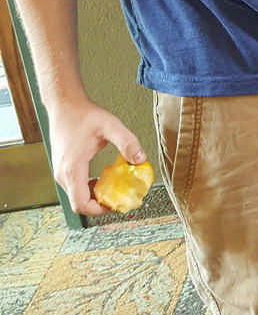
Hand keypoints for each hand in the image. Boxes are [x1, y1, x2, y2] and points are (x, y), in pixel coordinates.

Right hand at [47, 96, 146, 215]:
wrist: (64, 105)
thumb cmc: (84, 115)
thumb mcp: (110, 126)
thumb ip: (127, 142)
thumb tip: (140, 159)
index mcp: (72, 168)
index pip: (81, 204)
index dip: (99, 210)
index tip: (116, 203)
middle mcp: (62, 174)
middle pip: (79, 204)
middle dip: (100, 204)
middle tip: (118, 197)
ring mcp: (60, 172)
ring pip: (76, 197)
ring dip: (93, 197)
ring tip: (111, 187)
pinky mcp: (61, 168)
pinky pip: (74, 188)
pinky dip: (87, 189)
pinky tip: (100, 179)